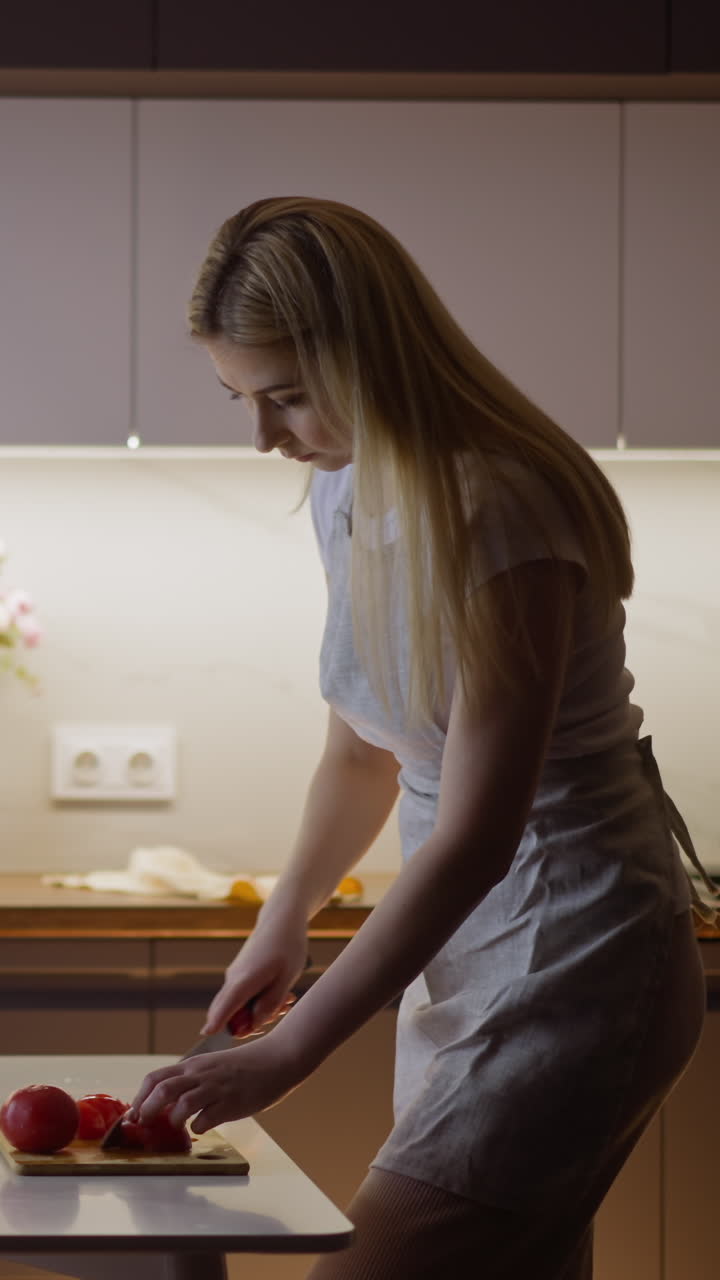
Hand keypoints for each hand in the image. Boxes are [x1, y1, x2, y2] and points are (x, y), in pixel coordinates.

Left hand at [129, 1032, 301, 1134]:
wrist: (277, 1059)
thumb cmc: (245, 1066)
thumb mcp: (212, 1066)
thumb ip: (192, 1081)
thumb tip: (169, 1103)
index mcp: (194, 1065)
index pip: (155, 1078)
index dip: (139, 1097)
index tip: (134, 1114)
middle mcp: (201, 1074)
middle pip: (162, 1090)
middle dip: (146, 1110)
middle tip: (143, 1125)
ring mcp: (216, 1088)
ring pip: (181, 1104)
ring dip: (172, 1120)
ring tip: (176, 1127)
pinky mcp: (231, 1103)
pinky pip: (205, 1120)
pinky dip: (198, 1128)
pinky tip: (202, 1127)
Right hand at [201, 906, 307, 1035]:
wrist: (282, 919)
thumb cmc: (288, 947)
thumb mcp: (287, 979)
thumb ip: (270, 1004)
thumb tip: (253, 1024)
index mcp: (243, 981)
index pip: (222, 1009)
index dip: (216, 1025)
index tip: (207, 1035)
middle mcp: (232, 980)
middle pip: (229, 1015)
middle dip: (253, 1023)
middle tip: (282, 1010)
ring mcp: (234, 977)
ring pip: (239, 1007)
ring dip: (260, 1010)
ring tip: (288, 999)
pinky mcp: (239, 975)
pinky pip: (243, 997)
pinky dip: (259, 1000)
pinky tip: (281, 992)